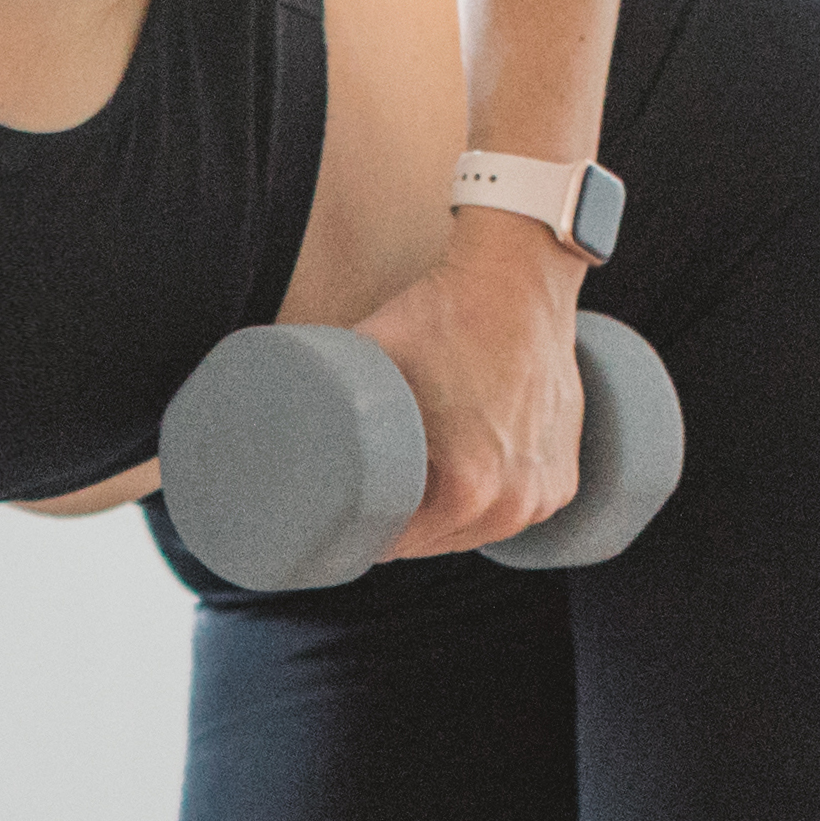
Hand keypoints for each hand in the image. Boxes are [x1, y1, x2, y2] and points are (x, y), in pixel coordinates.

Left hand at [348, 205, 591, 559]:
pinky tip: (464, 494)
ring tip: (413, 491)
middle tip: (366, 499)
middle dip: (400, 530)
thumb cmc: (440, 313)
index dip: (357, 536)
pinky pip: (516, 513)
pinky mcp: (565, 476)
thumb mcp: (367, 353)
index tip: (335, 517)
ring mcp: (544, 493)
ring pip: (475, 532)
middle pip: (433, 544)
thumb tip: (255, 409)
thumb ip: (315, 389)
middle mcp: (511, 504)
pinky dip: (490, 507)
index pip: (393, 545)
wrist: (520, 275)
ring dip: (444, 524)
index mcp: (465, 491)